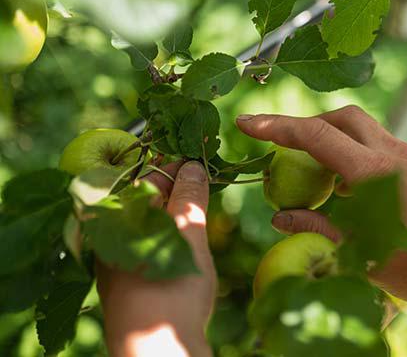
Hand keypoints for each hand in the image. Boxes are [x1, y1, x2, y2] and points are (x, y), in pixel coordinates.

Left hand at [97, 161, 215, 356]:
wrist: (156, 352)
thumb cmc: (171, 289)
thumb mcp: (187, 234)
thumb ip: (189, 197)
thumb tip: (193, 166)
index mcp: (115, 219)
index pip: (147, 176)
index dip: (175, 166)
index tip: (202, 159)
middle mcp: (109, 238)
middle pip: (145, 201)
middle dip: (176, 189)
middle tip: (208, 181)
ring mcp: (117, 262)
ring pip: (147, 225)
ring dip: (174, 214)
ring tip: (203, 210)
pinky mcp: (127, 283)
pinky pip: (147, 247)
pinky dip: (168, 238)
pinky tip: (187, 245)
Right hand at [236, 105, 406, 303]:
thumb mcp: (360, 255)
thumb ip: (318, 229)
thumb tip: (280, 217)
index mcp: (373, 172)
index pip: (316, 135)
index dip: (277, 126)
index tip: (247, 123)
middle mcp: (392, 154)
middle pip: (341, 117)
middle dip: (307, 125)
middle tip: (281, 147)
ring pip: (361, 127)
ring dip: (331, 137)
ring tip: (311, 170)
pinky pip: (376, 143)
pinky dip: (351, 152)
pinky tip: (343, 185)